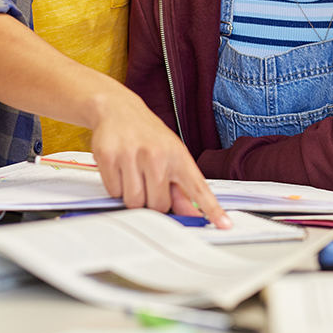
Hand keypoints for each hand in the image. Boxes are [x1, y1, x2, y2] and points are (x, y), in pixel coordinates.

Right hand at [90, 90, 229, 226]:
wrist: (117, 108)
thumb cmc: (147, 135)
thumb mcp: (170, 154)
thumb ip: (181, 187)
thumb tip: (193, 215)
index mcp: (178, 156)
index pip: (198, 188)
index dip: (212, 209)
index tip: (224, 224)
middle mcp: (156, 154)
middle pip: (158, 205)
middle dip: (152, 200)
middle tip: (148, 181)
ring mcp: (131, 155)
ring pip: (134, 201)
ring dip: (132, 195)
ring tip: (133, 173)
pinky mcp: (108, 156)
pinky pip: (113, 192)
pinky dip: (115, 187)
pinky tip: (119, 168)